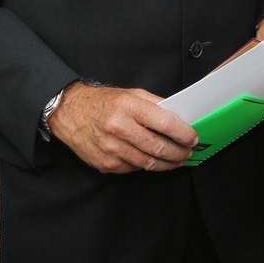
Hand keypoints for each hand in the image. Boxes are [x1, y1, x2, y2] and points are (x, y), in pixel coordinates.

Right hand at [47, 83, 198, 173]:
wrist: (69, 113)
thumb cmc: (102, 102)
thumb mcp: (130, 94)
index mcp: (128, 107)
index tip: (193, 138)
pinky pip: (134, 168)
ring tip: (178, 159)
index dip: (184, 133)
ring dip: (168, 164)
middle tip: (189, 152)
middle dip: (180, 153)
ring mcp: (112, 149)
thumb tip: (180, 119)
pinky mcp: (107, 164)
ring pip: (149, 163)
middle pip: (159, 148)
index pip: (165, 123)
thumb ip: (155, 105)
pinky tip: (153, 160)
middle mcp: (119, 128)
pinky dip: (147, 165)